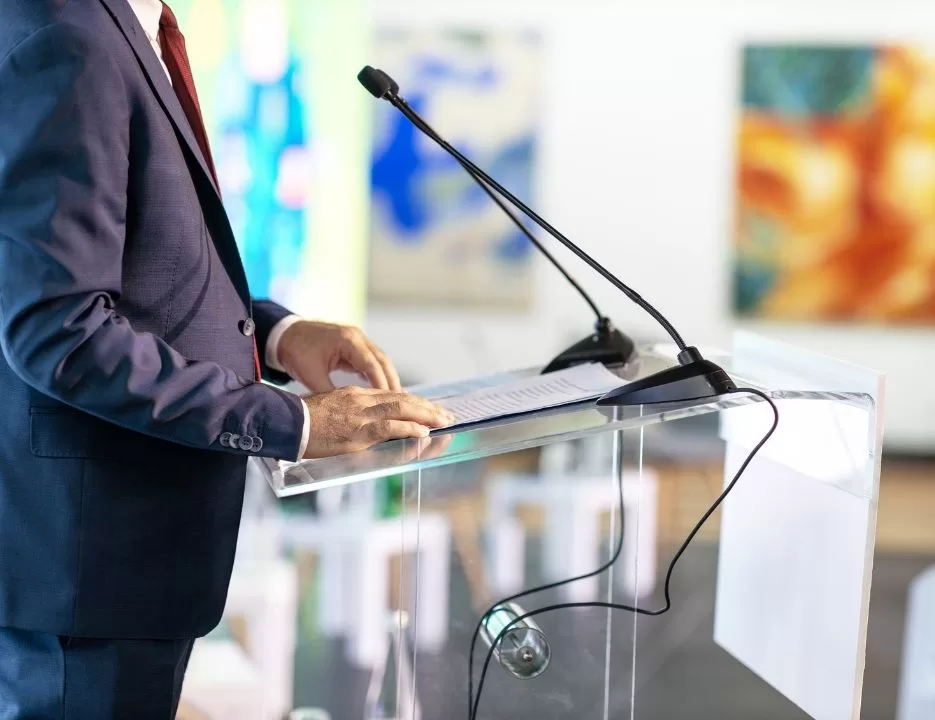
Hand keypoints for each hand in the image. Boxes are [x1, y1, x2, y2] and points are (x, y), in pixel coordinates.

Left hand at [278, 321, 400, 392]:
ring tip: (396, 400)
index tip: (390, 402)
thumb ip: (329, 392)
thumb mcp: (311, 374)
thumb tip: (345, 412)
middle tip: (401, 404)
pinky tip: (382, 391)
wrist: (285, 334)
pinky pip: (371, 361)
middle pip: (383, 361)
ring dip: (388, 379)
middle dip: (392, 382)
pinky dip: (377, 375)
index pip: (372, 364)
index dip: (382, 384)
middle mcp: (357, 337)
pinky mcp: (354, 346)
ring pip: (380, 361)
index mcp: (348, 340)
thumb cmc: (296, 351)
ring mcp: (357, 340)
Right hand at [301, 386, 453, 457]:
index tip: (429, 409)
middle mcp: (362, 401)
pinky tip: (423, 432)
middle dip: (427, 408)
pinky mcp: (358, 432)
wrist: (284, 422)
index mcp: (355, 395)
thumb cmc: (301, 421)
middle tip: (446, 415)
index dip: (414, 403)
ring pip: (401, 410)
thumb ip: (350, 413)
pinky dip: (409, 428)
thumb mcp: (330, 409)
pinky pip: (389, 427)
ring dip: (426, 416)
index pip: (392, 396)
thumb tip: (364, 425)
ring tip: (443, 421)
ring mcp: (361, 415)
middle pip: (402, 400)